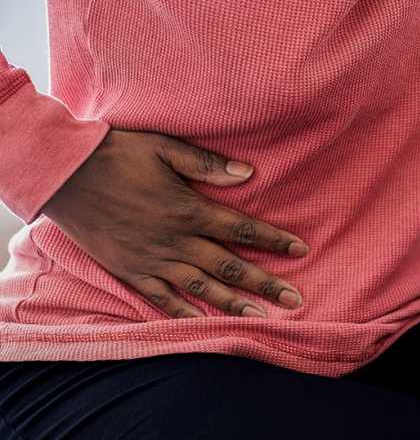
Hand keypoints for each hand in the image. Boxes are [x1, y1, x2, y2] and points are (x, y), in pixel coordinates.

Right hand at [42, 129, 307, 318]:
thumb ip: (207, 165)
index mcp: (188, 210)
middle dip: (265, 283)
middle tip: (294, 299)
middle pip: (229, 266)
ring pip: (201, 287)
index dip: (273, 240)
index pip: (241, 229)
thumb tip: (249, 174)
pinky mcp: (130, 270)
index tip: (300, 249)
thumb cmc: (118, 155)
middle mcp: (175, 240)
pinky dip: (183, 312)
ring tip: (261, 316)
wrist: (64, 175)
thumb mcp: (165, 149)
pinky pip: (160, 298)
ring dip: (233, 303)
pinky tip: (204, 324)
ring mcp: (152, 259)